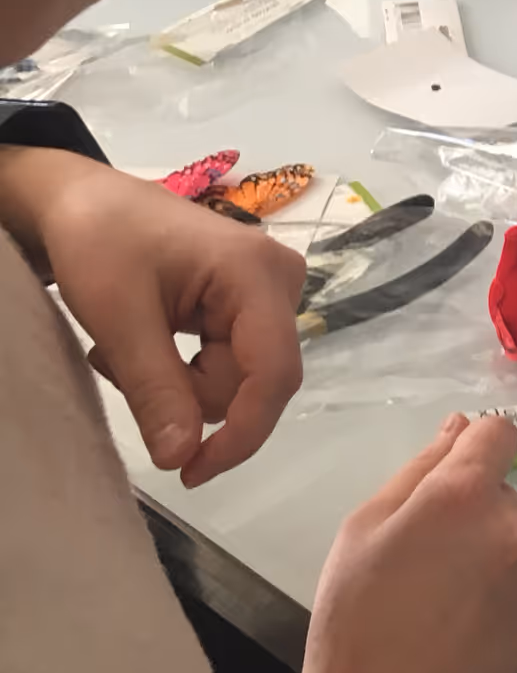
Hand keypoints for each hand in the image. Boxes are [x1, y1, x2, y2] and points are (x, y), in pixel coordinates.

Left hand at [0, 150, 304, 484]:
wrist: (82, 200)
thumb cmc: (100, 240)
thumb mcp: (119, 318)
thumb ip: (156, 389)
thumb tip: (181, 459)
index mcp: (257, 274)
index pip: (273, 373)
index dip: (241, 433)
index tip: (191, 472)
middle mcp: (279, 281)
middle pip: (253, 380)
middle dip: (188, 395)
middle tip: (122, 368)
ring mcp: (266, 291)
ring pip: (236, 378)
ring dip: (178, 383)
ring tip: (125, 349)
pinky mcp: (248, 301)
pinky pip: (227, 362)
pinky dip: (182, 368)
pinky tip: (146, 340)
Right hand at [299, 413, 516, 672]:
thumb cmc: (354, 618)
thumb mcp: (364, 527)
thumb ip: (421, 468)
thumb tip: (462, 428)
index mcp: (462, 495)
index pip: (497, 434)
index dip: (473, 452)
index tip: (450, 484)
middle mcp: (513, 527)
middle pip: (502, 497)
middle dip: (471, 517)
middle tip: (425, 566)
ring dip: (492, 561)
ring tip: (444, 608)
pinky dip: (509, 601)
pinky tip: (469, 631)